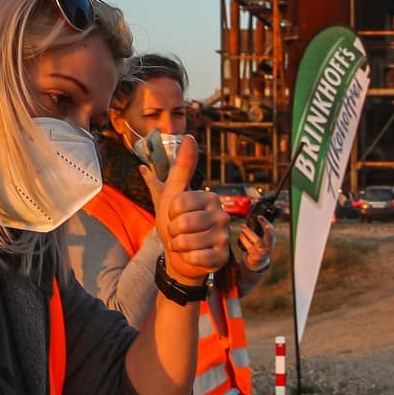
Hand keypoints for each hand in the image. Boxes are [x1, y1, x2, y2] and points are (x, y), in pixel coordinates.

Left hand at [140, 136, 228, 283]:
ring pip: (188, 242)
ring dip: (179, 246)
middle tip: (179, 232)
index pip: (178, 203)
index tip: (174, 215)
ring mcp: (224, 235)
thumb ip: (181, 166)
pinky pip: (198, 258)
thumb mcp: (172, 193)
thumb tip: (189, 136)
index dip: (169, 212)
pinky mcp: (222, 255)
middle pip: (182, 223)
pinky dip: (189, 258)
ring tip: (184, 244)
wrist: (179, 255)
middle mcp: (221, 214)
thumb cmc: (175, 223)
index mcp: (209, 197)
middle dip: (173, 231)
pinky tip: (193, 255)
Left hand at [237, 214, 275, 270]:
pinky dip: (244, 239)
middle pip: (269, 236)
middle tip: (258, 218)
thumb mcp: (264, 240)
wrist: (258, 263)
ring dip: (249, 232)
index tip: (259, 216)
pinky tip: (241, 235)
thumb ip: (262, 231)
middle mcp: (269, 246)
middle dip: (266, 228)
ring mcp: (262, 251)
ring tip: (243, 226)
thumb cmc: (260, 247)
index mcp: (271, 240)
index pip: (272, 230)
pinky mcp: (254, 255)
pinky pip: (249, 246)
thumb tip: (253, 218)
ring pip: (257, 240)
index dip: (266, 223)